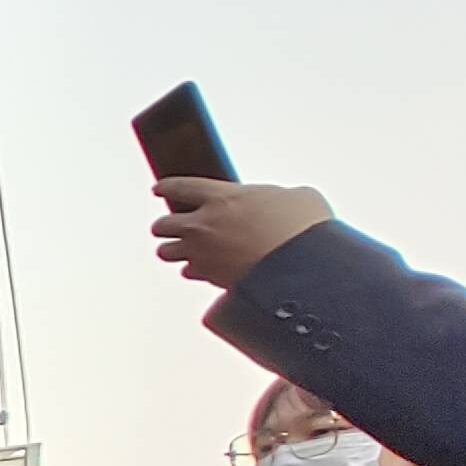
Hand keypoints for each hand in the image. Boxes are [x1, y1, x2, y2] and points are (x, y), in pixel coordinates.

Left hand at [148, 177, 335, 290]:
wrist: (302, 269)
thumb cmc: (305, 227)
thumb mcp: (296, 197)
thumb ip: (273, 197)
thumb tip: (279, 203)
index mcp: (222, 196)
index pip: (180, 187)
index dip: (167, 187)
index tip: (159, 188)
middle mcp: (203, 224)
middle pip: (162, 224)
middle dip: (165, 225)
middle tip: (171, 226)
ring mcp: (202, 253)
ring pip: (166, 252)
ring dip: (173, 250)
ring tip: (184, 249)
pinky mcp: (209, 278)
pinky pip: (189, 273)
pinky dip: (195, 270)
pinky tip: (204, 268)